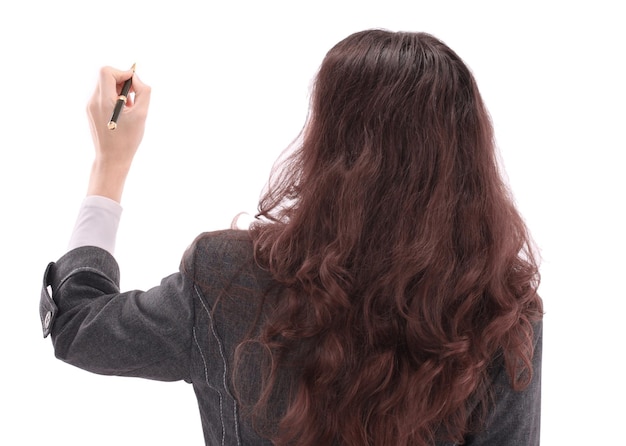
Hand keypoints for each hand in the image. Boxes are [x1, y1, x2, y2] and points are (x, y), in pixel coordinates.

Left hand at [86, 66, 150, 201]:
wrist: (112, 159)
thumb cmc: (128, 139)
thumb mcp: (142, 115)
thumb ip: (143, 92)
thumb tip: (136, 78)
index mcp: (103, 100)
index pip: (106, 71)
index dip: (122, 72)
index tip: (134, 84)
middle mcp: (93, 101)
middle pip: (105, 77)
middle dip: (122, 82)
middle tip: (134, 96)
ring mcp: (90, 107)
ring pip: (104, 86)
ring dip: (119, 91)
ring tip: (130, 108)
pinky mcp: (91, 112)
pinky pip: (102, 96)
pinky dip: (114, 99)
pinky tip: (123, 113)